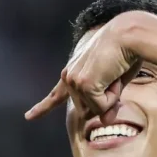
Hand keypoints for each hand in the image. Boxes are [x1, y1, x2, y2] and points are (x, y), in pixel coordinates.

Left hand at [25, 13, 142, 119]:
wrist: (128, 34)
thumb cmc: (126, 53)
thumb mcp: (115, 83)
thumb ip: (106, 103)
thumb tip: (104, 122)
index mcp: (72, 72)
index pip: (57, 94)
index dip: (43, 108)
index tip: (29, 117)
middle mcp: (69, 77)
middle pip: (87, 110)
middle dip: (105, 101)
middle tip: (115, 76)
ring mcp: (74, 81)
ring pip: (95, 110)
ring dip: (111, 97)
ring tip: (114, 72)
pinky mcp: (83, 85)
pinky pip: (102, 107)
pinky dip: (112, 96)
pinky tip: (113, 76)